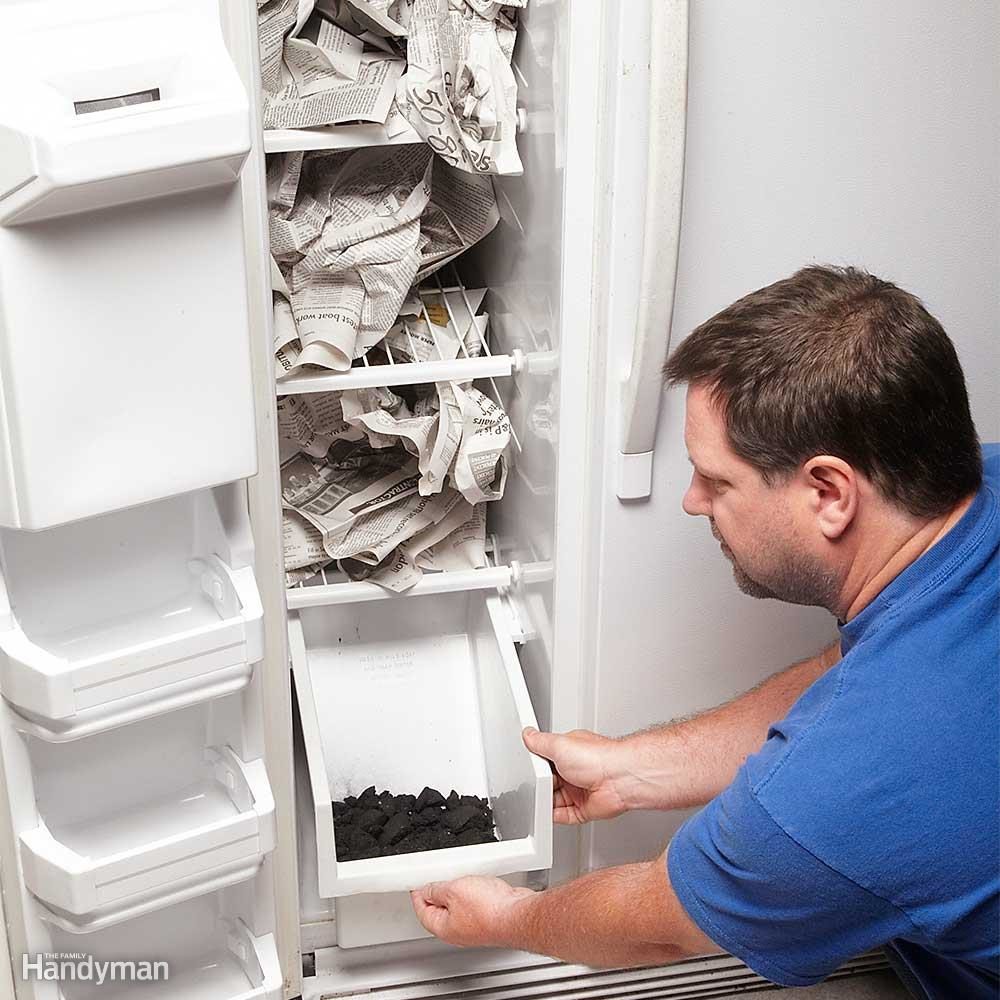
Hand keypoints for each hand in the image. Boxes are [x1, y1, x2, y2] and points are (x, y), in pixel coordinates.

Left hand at [411, 877, 534, 948]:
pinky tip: (479, 882)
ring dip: (458, 890)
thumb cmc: (488, 910)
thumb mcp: (453, 891)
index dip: (417, 894)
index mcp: (443, 928)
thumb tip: (425, 890)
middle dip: (438, 892)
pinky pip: (475, 902)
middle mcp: (458, 931)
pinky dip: (474, 891)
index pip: (422, 911)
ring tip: (461, 877)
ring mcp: (474, 925)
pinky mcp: (489, 917)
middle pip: (440, 910)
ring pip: (459, 905)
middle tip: (438, 876)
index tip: (417, 882)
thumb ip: (435, 890)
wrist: (516, 914)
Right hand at [522, 727, 629, 823]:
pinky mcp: (584, 809)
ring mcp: (580, 790)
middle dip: (540, 785)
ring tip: (539, 800)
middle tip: (534, 785)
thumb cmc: (598, 758)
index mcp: (569, 753)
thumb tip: (528, 734)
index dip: (536, 766)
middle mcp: (575, 771)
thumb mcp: (559, 744)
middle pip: (549, 782)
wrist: (619, 779)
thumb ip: (540, 742)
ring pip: (555, 800)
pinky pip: (565, 816)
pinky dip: (554, 816)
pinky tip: (547, 813)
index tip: (527, 769)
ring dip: (546, 802)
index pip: (546, 760)